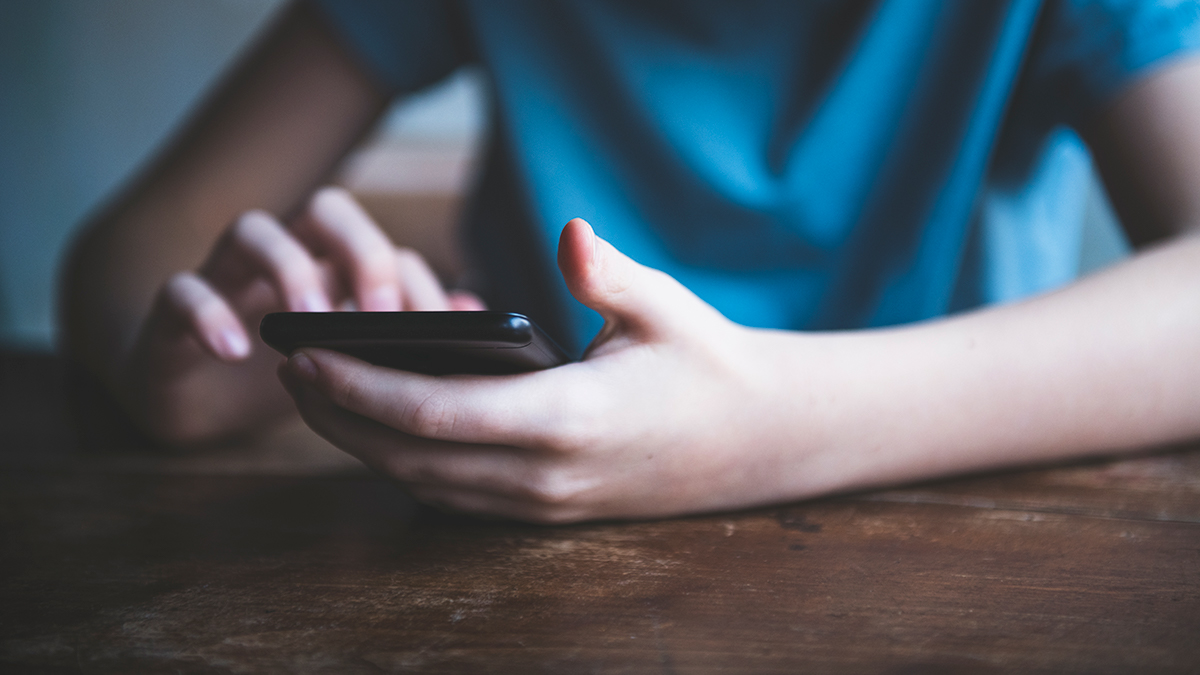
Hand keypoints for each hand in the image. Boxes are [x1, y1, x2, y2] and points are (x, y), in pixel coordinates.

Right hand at [123, 186, 482, 442]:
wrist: (190, 400)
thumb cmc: (282, 373)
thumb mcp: (352, 365)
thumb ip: (407, 336)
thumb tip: (472, 306)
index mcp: (334, 269)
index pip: (386, 249)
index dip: (416, 284)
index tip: (438, 335)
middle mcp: (286, 256)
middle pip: (327, 210)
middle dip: (362, 252)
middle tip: (383, 316)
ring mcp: (227, 276)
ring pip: (253, 230)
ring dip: (289, 269)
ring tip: (310, 322)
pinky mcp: (173, 312)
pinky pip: (181, 291)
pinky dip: (207, 314)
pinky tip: (233, 350)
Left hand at [280, 218, 810, 521]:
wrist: (757, 440)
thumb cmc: (708, 362)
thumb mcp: (664, 307)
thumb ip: (608, 273)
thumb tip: (569, 231)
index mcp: (568, 417)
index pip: (436, 413)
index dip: (361, 388)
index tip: (307, 358)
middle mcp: (546, 473)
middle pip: (412, 457)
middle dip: (340, 418)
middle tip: (291, 370)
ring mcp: (545, 502)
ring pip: (426, 485)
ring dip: (364, 445)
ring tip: (319, 397)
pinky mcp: (547, 511)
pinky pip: (454, 496)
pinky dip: (404, 465)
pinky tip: (380, 429)